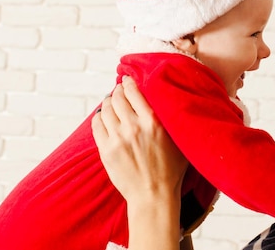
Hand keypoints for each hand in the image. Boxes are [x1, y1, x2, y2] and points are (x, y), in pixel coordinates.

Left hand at [92, 76, 187, 205]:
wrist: (153, 195)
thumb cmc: (170, 169)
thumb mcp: (177, 139)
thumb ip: (170, 118)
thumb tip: (165, 100)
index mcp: (153, 121)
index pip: (134, 91)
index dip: (128, 82)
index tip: (127, 80)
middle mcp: (133, 127)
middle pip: (117, 97)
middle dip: (117, 91)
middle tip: (118, 90)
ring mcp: (117, 138)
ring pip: (105, 109)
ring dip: (107, 103)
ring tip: (111, 103)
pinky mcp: (106, 150)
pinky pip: (96, 125)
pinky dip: (98, 117)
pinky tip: (103, 117)